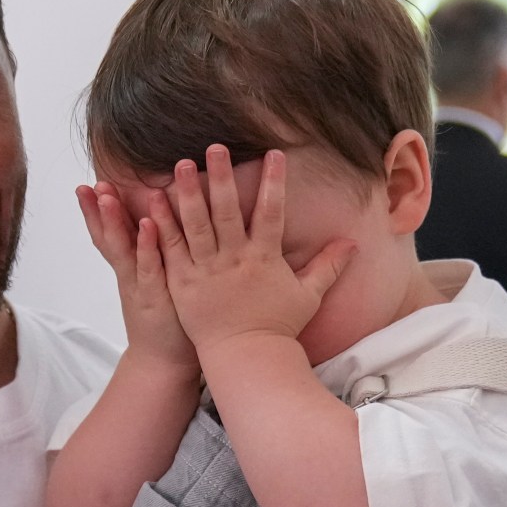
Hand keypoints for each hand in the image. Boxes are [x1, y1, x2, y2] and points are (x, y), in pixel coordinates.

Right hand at [75, 181, 195, 379]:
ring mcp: (139, 287)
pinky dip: (146, 247)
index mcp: (129, 271)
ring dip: (114, 220)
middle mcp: (129, 276)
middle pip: (107, 239)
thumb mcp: (157, 284)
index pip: (108, 236)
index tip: (88, 184)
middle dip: (96, 212)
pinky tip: (147, 225)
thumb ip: (155, 258)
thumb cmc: (169, 320)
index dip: (96, 212)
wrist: (166, 364)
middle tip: (88, 184)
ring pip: (122, 249)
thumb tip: (156, 229)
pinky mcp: (155, 298)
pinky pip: (149, 268)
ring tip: (106, 194)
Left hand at [151, 146, 355, 351]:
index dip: (273, 182)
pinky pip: (171, 249)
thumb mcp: (308, 295)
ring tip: (181, 165)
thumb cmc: (278, 328)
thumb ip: (328, 266)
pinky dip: (161, 226)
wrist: (246, 359)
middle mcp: (234, 260)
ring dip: (188, 193)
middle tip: (214, 146)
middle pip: (226, 211)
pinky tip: (152, 202)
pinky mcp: (183, 283)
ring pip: (195, 225)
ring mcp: (206, 271)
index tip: (274, 153)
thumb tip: (353, 244)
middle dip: (221, 176)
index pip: (270, 212)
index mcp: (264, 258)